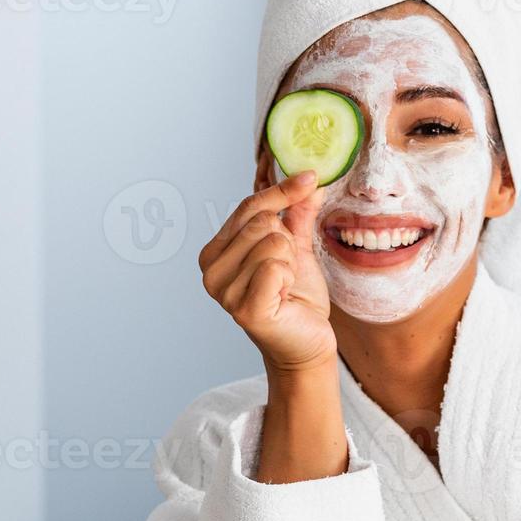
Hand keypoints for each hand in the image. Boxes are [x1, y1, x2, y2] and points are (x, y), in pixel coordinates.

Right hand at [199, 170, 334, 371]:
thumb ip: (297, 213)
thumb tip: (309, 178)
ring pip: (272, 243)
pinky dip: (289, 278)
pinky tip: (284, 297)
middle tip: (286, 271)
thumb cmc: (297, 297)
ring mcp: (224, 292)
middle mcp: (211, 271)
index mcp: (216, 252)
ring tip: (284, 286)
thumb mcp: (296, 248)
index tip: (309, 178)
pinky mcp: (244, 309)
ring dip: (290, 263)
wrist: (307, 342)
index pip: (249, 206)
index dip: (282, 192)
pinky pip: (275, 267)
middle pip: (262, 222)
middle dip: (287, 243)